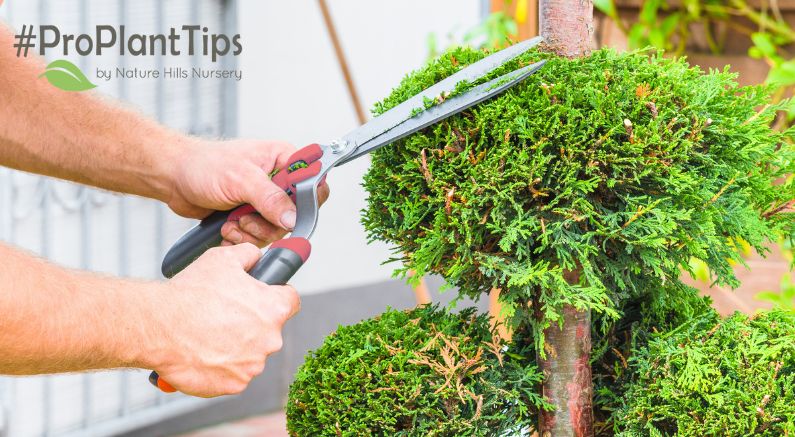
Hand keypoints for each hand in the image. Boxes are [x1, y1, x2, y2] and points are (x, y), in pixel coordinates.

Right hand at [146, 243, 299, 396]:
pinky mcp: (234, 384)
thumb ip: (249, 255)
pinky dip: (221, 367)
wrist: (158, 327)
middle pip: (269, 329)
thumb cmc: (190, 294)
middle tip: (223, 316)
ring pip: (251, 354)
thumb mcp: (223, 258)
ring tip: (208, 334)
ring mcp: (252, 365)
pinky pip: (233, 375)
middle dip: (251, 323)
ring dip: (235, 346)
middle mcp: (270, 339)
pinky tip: (203, 353)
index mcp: (273, 309)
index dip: (277, 295)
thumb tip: (257, 257)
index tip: (264, 296)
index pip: (291, 300)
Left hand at [168, 139, 329, 245]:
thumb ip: (270, 198)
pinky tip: (227, 227)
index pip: (312, 183)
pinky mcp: (252, 216)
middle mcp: (278, 180)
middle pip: (294, 214)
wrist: (175, 178)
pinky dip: (242, 237)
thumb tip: (293, 217)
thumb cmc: (204, 165)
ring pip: (276, 230)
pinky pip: (259, 237)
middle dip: (268, 223)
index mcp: (283, 159)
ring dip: (251, 232)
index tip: (286, 213)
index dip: (304, 202)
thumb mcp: (241, 179)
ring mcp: (265, 200)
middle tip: (247, 218)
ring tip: (232, 221)